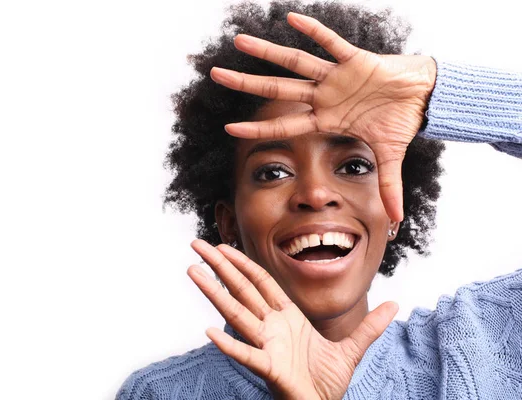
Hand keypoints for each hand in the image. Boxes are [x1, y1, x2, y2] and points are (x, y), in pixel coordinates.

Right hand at [188, 240, 397, 399]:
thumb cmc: (327, 383)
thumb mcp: (353, 349)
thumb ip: (370, 326)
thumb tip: (395, 305)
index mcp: (288, 318)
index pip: (260, 282)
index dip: (242, 262)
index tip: (224, 246)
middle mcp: (272, 328)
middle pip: (241, 290)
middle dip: (219, 266)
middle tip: (197, 245)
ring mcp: (268, 347)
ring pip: (237, 314)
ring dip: (214, 293)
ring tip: (192, 271)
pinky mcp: (271, 370)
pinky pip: (247, 356)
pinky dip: (229, 346)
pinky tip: (209, 332)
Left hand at [210, 12, 436, 221]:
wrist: (423, 96)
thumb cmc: (400, 121)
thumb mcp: (390, 157)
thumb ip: (388, 186)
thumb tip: (398, 219)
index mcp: (326, 119)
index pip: (285, 127)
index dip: (258, 129)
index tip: (228, 129)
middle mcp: (324, 97)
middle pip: (277, 90)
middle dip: (246, 84)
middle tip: (215, 76)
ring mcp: (336, 77)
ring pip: (295, 62)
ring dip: (267, 53)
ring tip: (238, 41)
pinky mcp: (356, 59)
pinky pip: (332, 43)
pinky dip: (314, 32)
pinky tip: (291, 19)